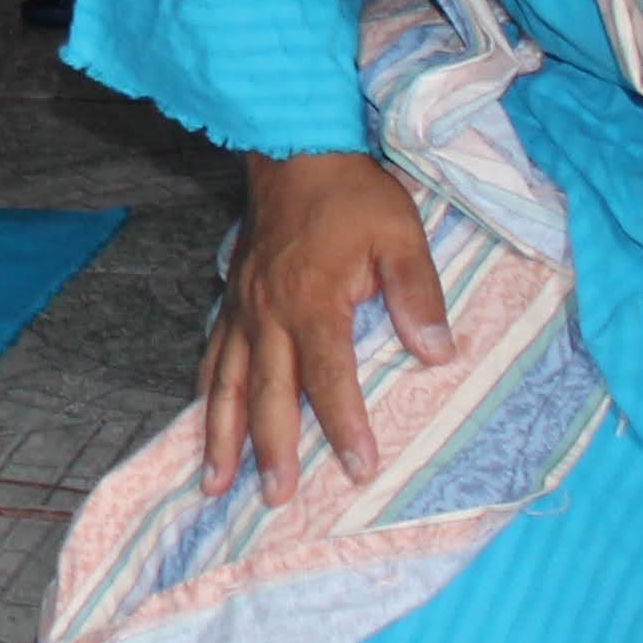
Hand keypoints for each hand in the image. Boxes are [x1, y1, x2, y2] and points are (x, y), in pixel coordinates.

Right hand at [196, 150, 452, 496]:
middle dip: (270, 449)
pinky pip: (213, 353)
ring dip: (221, 434)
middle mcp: (269, 313)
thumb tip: (438, 353)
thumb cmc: (352, 193)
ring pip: (227, 382)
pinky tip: (205, 417)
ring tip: (214, 482)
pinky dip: (207, 391)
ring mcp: (244, 307)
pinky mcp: (234, 298)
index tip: (359, 468)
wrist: (294, 145)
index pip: (329, 377)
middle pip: (267, 392)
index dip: (344, 425)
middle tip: (276, 497)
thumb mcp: (400, 234)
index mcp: (313, 301)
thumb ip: (418, 294)